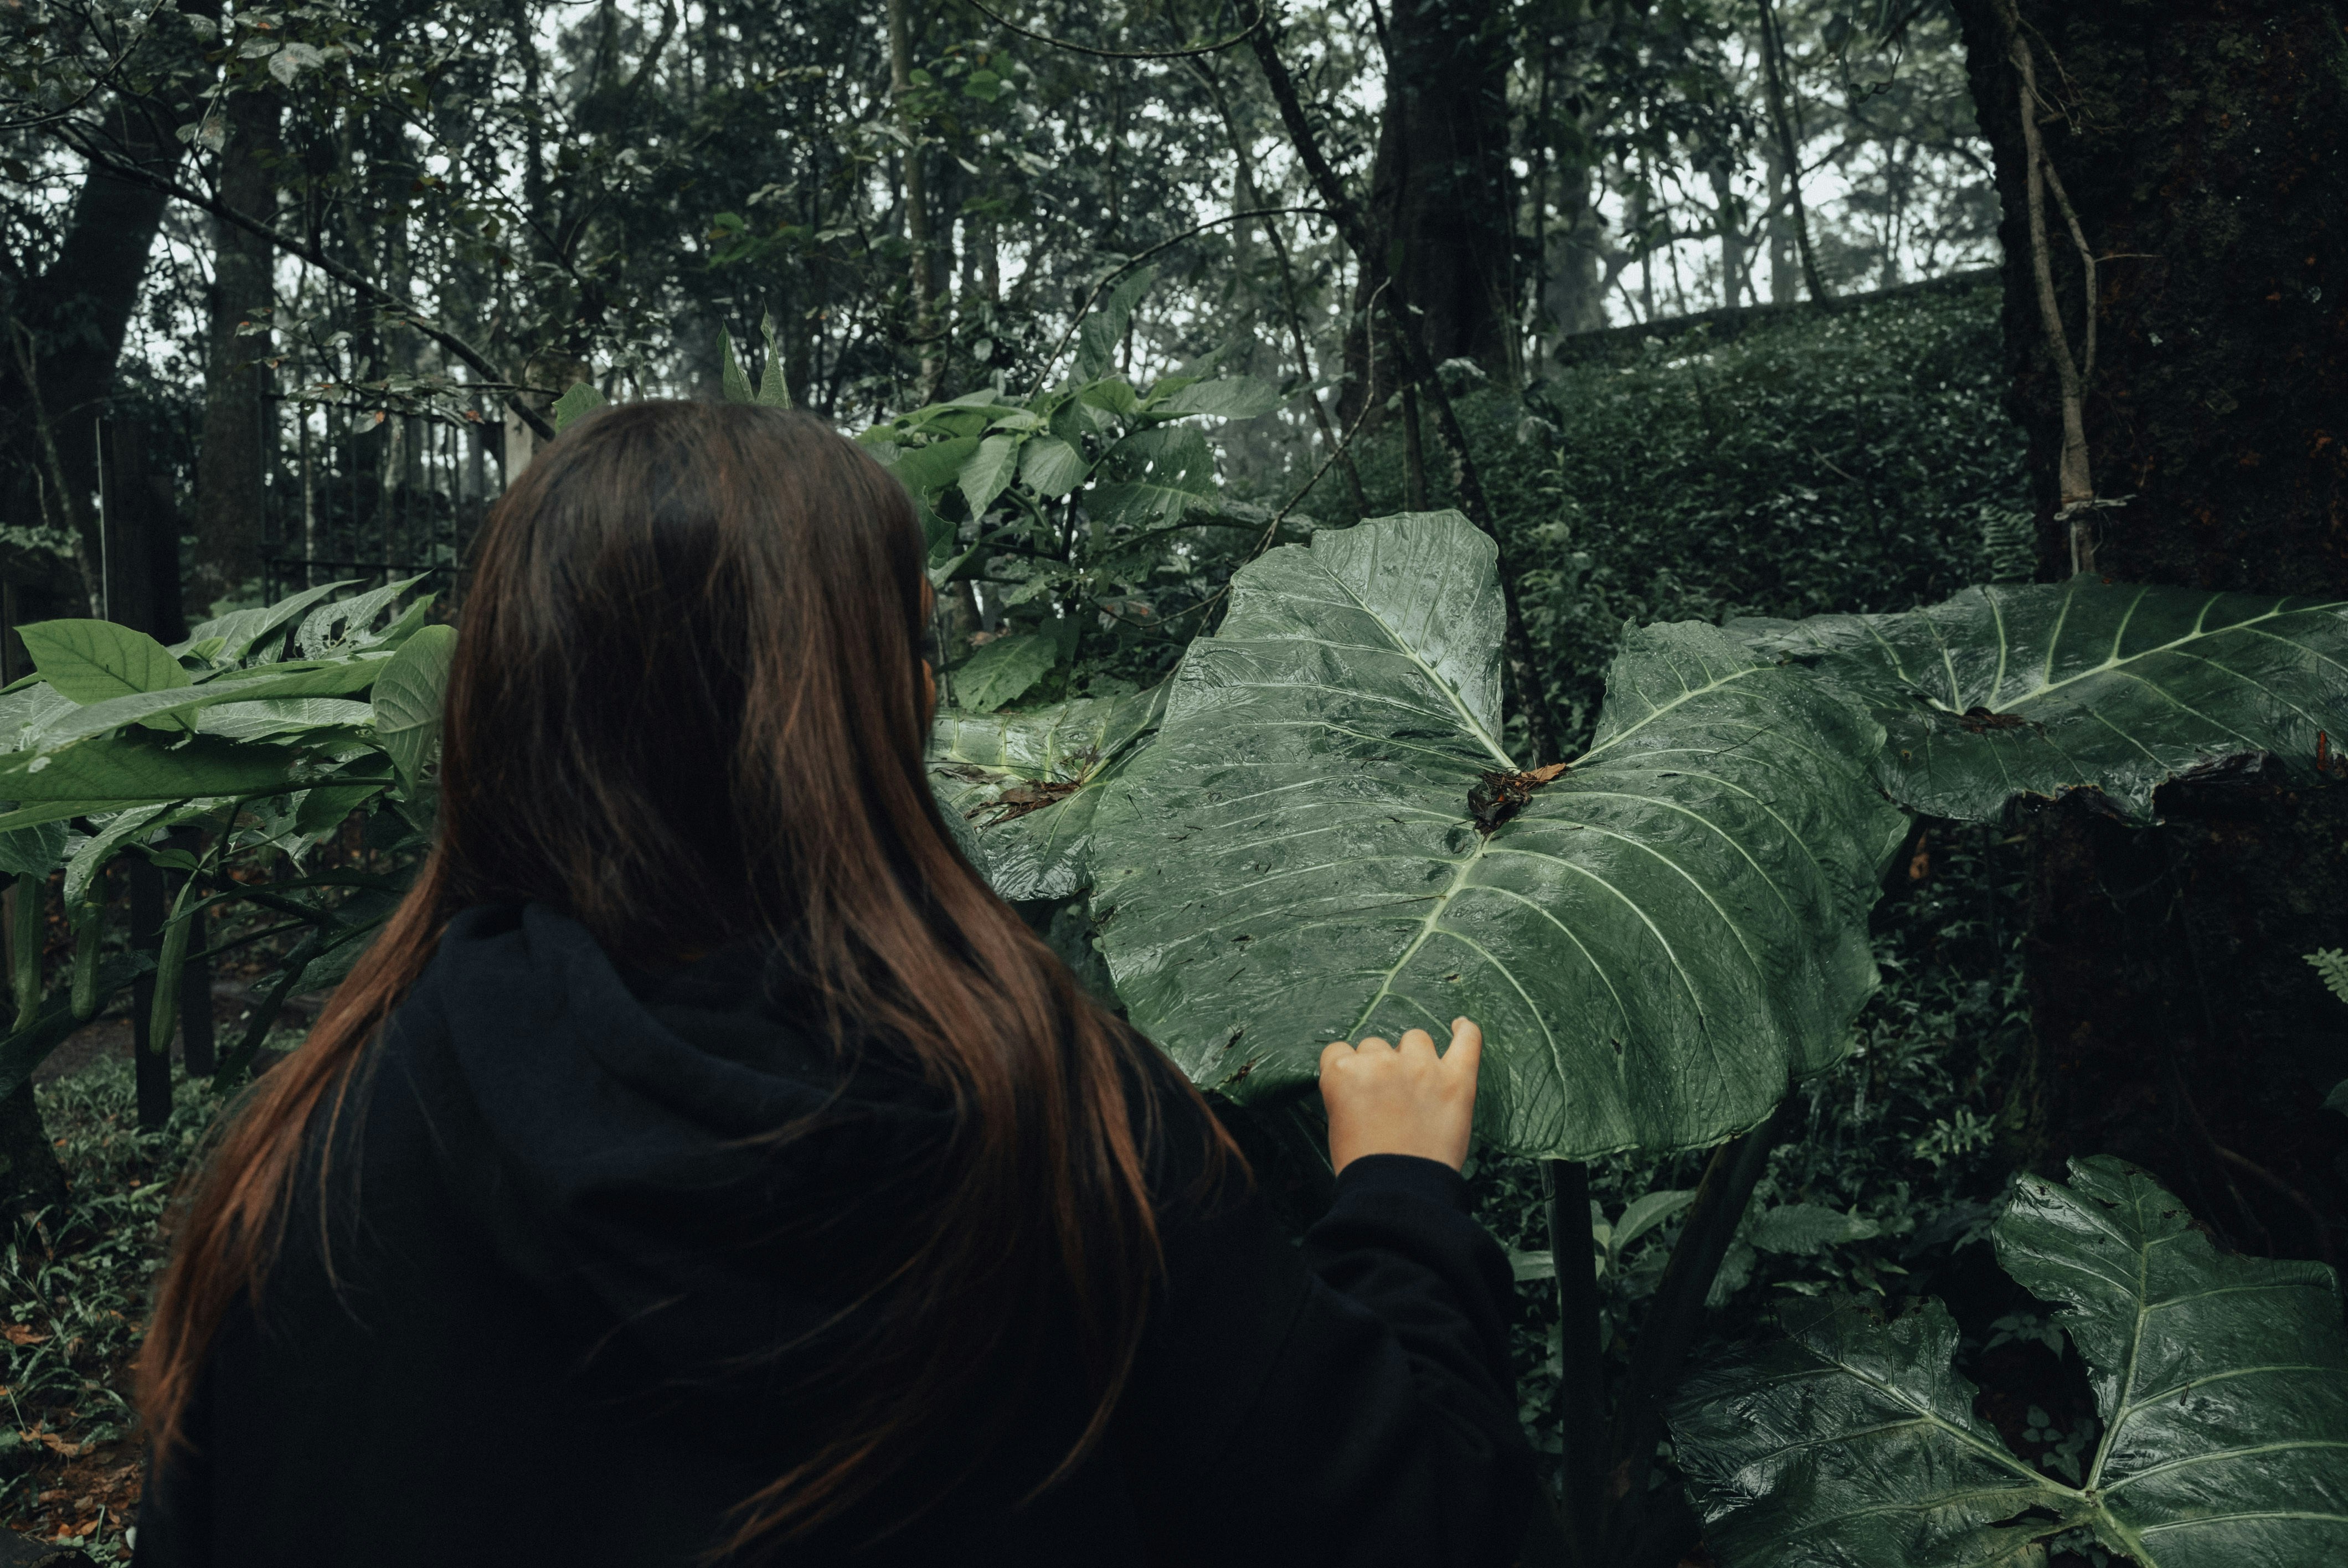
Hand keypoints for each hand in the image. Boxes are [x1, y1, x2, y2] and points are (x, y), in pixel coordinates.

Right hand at [1319, 1018, 1482, 1175]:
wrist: (1399, 1192)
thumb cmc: (1364, 1166)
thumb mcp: (1336, 1123)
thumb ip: (1346, 1092)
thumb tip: (1362, 1081)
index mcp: (1343, 1072)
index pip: (1339, 1051)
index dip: (1348, 1070)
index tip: (1357, 1088)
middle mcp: (1379, 1061)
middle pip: (1376, 1046)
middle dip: (1380, 1067)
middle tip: (1389, 1099)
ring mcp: (1421, 1067)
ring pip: (1415, 1038)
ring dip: (1414, 1055)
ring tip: (1419, 1083)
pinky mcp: (1456, 1079)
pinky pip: (1467, 1040)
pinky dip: (1466, 1031)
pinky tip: (1461, 1026)